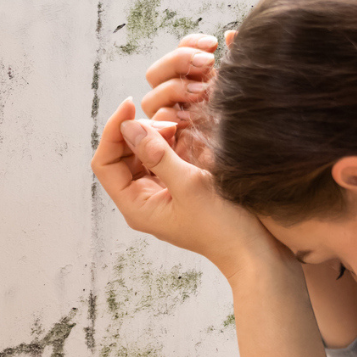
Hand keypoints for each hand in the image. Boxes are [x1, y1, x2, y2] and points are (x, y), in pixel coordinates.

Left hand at [90, 95, 287, 283]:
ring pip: (140, 156)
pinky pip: (160, 161)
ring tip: (178, 129)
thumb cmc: (223, 226)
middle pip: (119, 157)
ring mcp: (158, 197)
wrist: (253, 250)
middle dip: (136, 133)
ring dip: (154, 137)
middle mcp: (141, 202)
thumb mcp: (189, 184)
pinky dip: (168, 145)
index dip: (113, 131)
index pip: (104, 163)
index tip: (131, 105)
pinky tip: (186, 138)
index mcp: (135, 206)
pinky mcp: (175, 191)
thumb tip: (129, 127)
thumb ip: (157, 154)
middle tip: (168, 123)